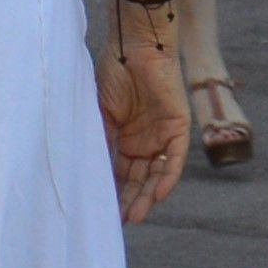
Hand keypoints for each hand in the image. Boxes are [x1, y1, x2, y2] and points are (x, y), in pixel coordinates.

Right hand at [102, 31, 186, 221]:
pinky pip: (174, 159)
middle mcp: (144, 140)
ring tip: (135, 216)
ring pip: (156, 174)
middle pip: (138, 178)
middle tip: (119, 221)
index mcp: (124, 136)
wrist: (135, 45)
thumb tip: (90, 170)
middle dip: (129, 199)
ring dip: (147, 196)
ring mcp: (162, 135)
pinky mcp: (178, 128)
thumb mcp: (100, 112)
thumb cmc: (114, 71)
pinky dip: (167, 177)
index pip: (120, 171)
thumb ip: (101, 139)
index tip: (101, 210)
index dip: (112, 190)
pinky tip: (157, 195)